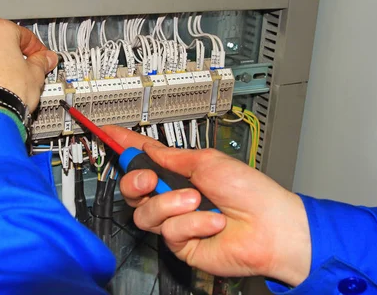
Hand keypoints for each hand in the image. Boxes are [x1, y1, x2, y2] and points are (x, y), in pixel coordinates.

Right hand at [103, 126, 310, 286]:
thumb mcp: (207, 161)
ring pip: (146, 211)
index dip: (124, 144)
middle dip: (136, 180)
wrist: (270, 227)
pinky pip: (169, 230)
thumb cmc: (249, 191)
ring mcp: (176, 220)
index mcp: (180, 171)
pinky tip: (212, 222)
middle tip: (151, 178)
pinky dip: (192, 223)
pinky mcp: (181, 243)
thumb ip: (172, 157)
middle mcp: (174, 195)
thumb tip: (149, 148)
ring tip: (198, 202)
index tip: (107, 132)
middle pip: (133, 188)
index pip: (144, 155)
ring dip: (172, 204)